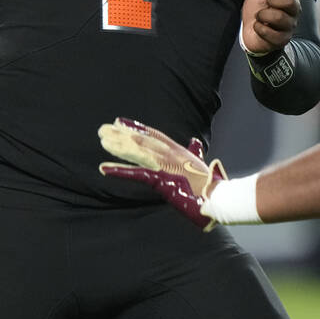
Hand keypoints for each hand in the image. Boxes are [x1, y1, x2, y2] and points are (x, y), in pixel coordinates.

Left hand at [98, 117, 226, 230]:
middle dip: (121, 134)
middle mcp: (169, 152)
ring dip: (117, 145)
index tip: (120, 122)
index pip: (153, 134)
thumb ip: (196, 150)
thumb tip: (195, 140)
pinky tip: (104, 167)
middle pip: (141, 139)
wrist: (217, 196)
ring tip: (102, 140)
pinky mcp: (160, 177)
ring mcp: (164, 163)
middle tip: (102, 129)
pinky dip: (119, 170)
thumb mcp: (200, 162)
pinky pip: (136, 172)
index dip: (136, 127)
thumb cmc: (211, 183)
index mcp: (178, 149)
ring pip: (136, 150)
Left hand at [240, 0, 300, 53]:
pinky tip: (257, 26)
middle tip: (265, 3)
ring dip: (263, 15)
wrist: (249, 29)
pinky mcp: (282, 40)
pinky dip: (259, 28)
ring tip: (259, 16)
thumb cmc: (258, 9)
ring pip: (279, 17)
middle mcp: (294, 12)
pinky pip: (272, 34)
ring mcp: (289, 26)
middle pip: (290, 1)